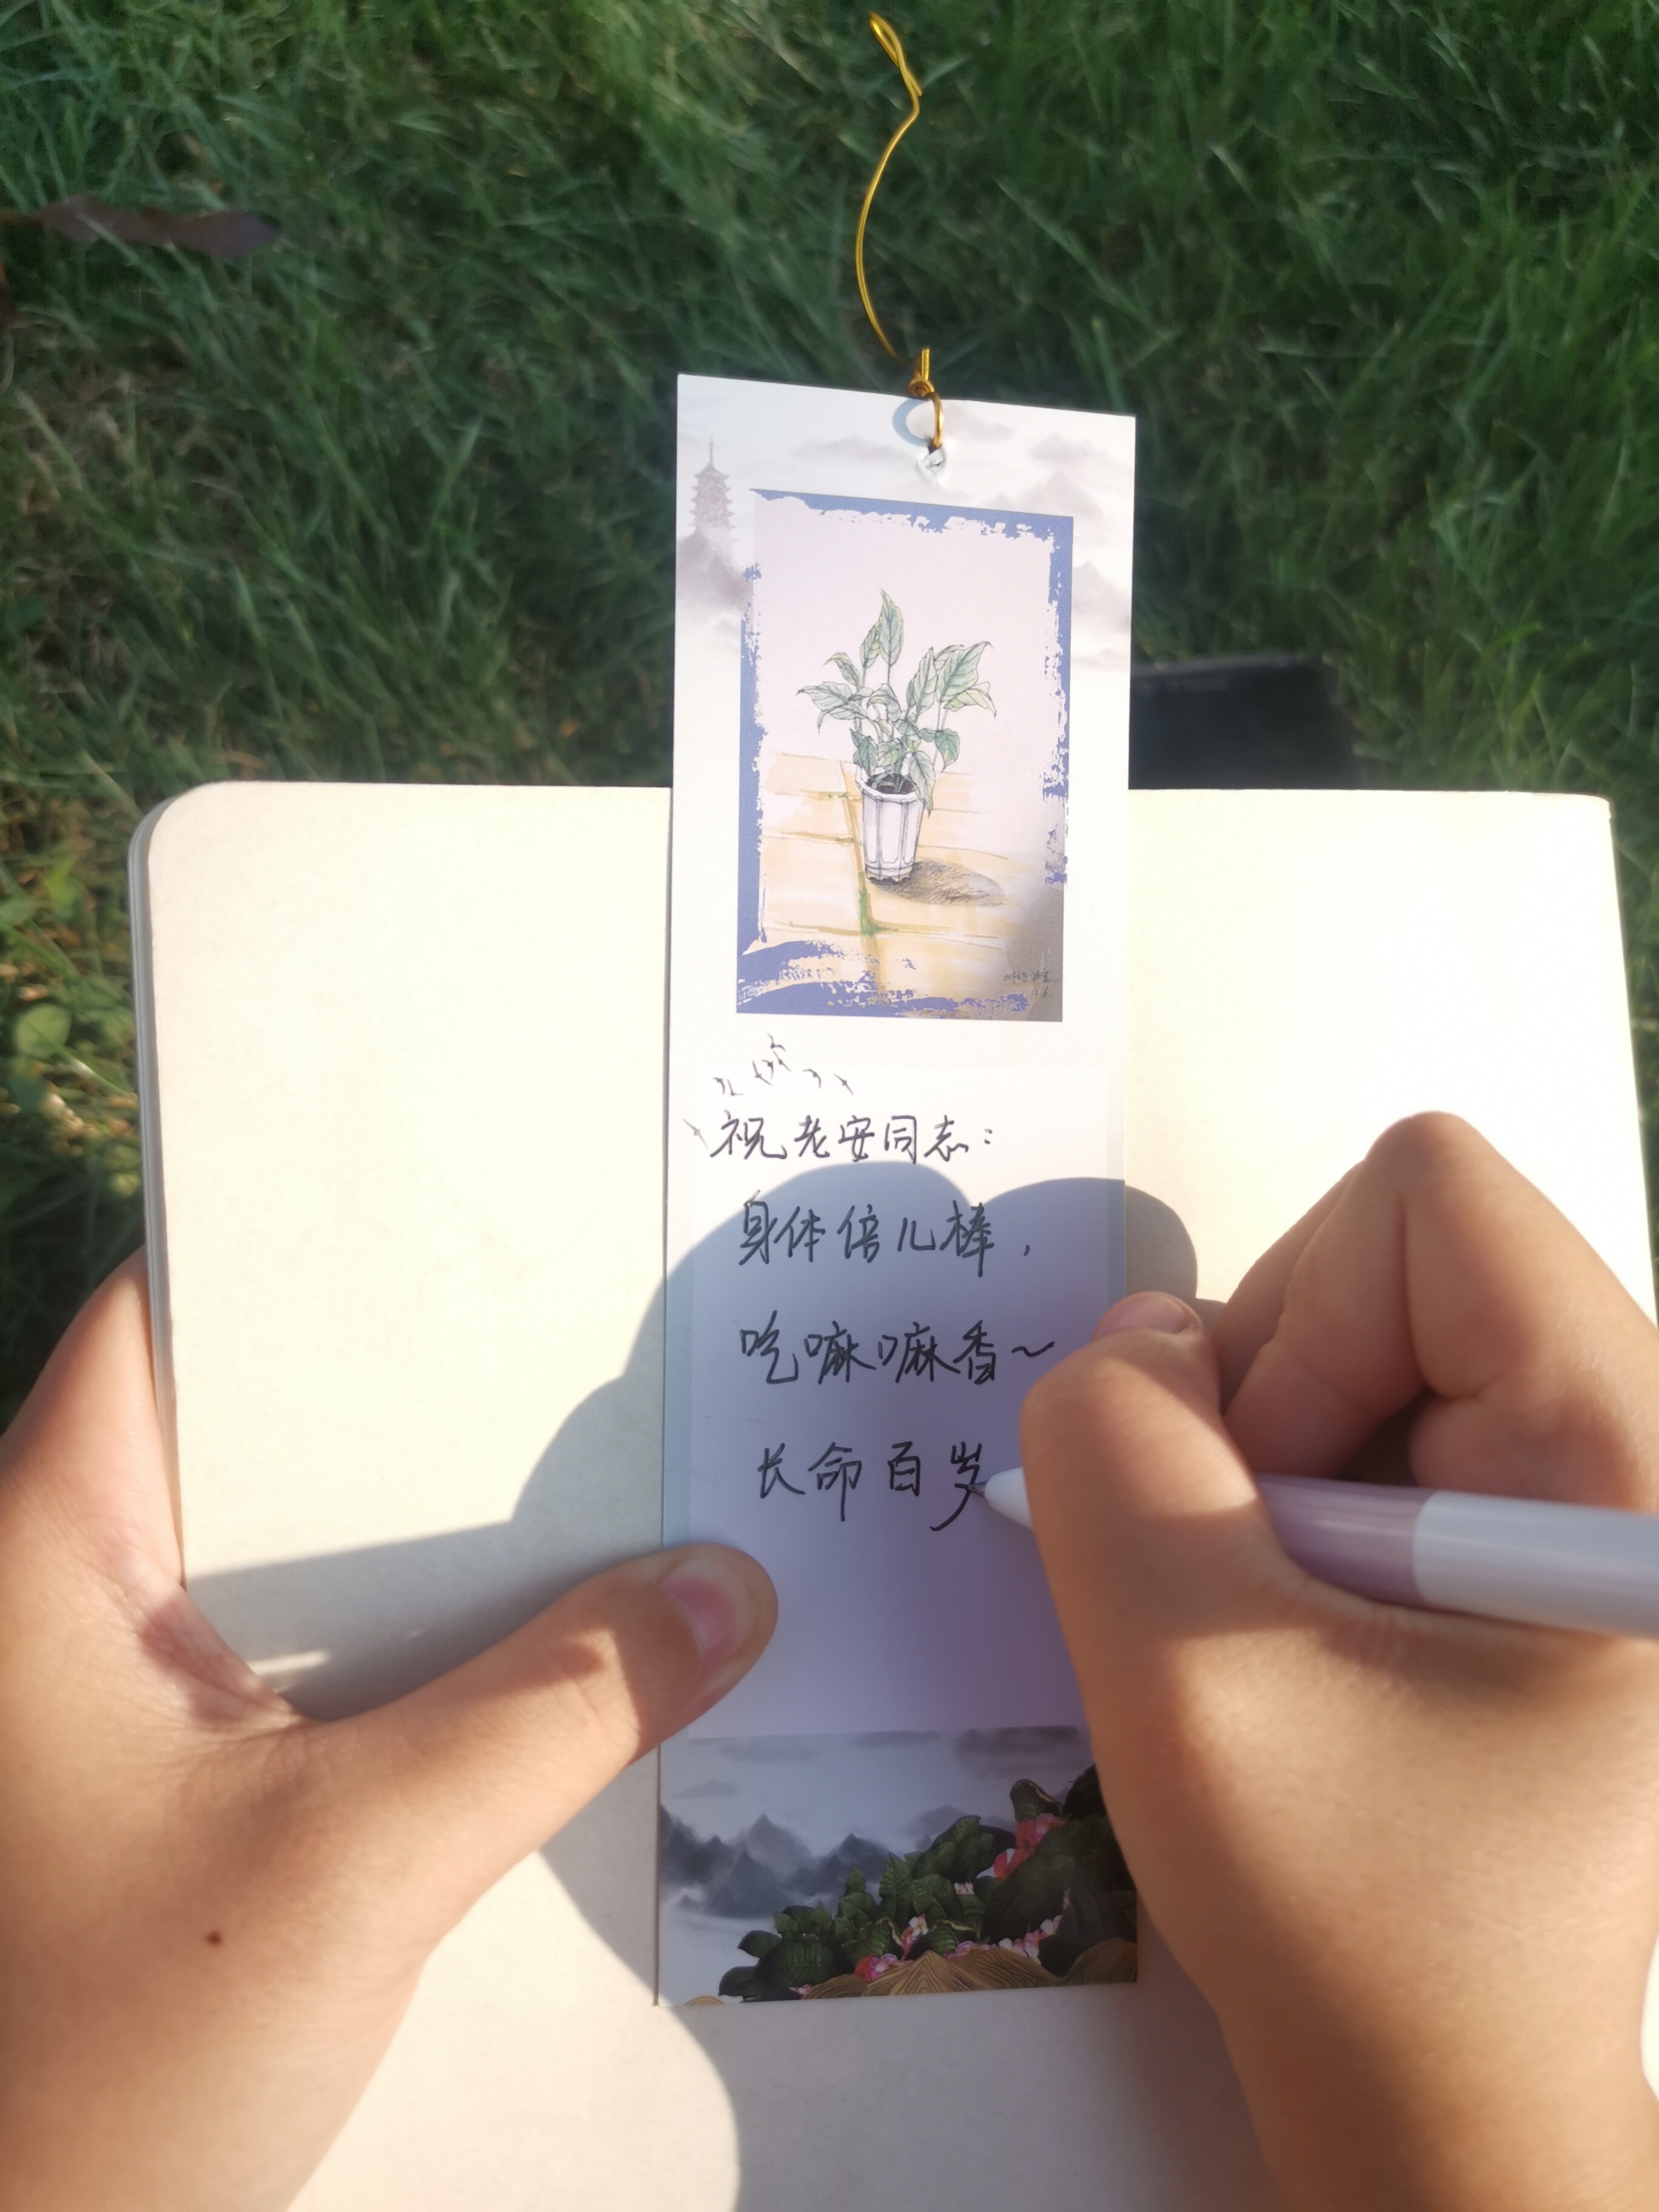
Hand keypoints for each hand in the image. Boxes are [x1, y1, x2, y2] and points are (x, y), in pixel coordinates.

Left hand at [0, 1256, 774, 2211]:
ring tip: (625, 1482)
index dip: (309, 1248)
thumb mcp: (352, 1863)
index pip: (169, 1320)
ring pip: (317, 1567)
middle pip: (273, 1437)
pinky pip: (333, 1673)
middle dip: (438, 1406)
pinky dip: (441, 1653)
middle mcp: (80, 1601)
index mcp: (50, 1553)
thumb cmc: (111, 2066)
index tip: (473, 1207)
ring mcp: (132, 1706)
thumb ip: (552, 1712)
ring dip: (457, 1548)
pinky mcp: (190, 1792)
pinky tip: (568, 1654)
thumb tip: (733, 1591)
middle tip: (606, 1341)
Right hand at [1023, 1114, 1658, 2211]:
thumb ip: (1114, 1455)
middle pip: (1391, 1265)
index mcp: (1634, 1463)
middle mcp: (1640, 1451)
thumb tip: (1137, 1341)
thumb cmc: (1359, 1930)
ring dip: (1271, 1475)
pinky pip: (1380, 1425)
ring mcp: (1595, 1498)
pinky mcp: (1541, 1542)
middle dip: (1271, 1410)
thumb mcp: (1188, 1676)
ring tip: (1286, 1635)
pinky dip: (1296, 1513)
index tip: (1262, 1514)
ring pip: (1367, 1346)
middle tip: (1261, 1595)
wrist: (1449, 2110)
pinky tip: (1306, 1639)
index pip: (1430, 1199)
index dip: (1295, 1322)